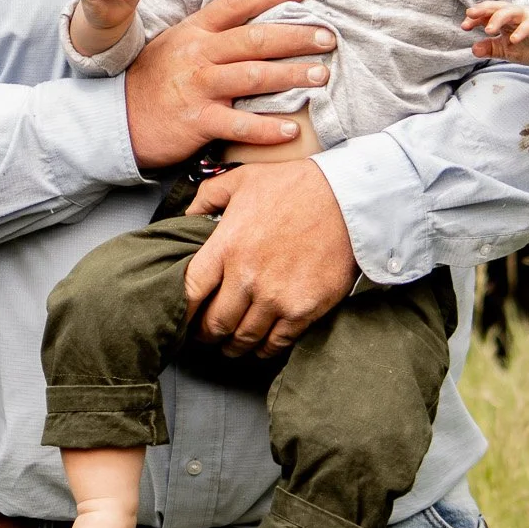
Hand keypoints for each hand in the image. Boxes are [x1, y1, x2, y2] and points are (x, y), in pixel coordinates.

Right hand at [123, 0, 335, 167]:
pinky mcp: (197, 121)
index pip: (236, 4)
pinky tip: (292, 129)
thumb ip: (210, 31)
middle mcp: (198, 54)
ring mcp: (198, 87)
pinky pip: (238, 125)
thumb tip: (252, 17)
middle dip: (296, 37)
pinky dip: (267, 128)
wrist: (120, 117)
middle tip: (328, 38)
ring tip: (321, 76)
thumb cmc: (156, 79)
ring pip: (252, 76)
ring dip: (291, 75)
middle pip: (254, 39)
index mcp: (195, 31)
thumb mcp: (176, 42)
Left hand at [181, 160, 356, 356]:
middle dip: (206, 333)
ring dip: (234, 346)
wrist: (347, 199)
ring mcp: (276, 297)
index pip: (190, 291)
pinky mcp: (303, 310)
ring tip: (230, 345)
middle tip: (204, 335)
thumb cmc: (295, 186)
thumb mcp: (243, 179)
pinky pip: (277, 342)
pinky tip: (261, 346)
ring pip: (244, 338)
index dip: (182, 309)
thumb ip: (208, 196)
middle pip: (215, 322)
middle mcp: (247, 277)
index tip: (181, 315)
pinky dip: (265, 349)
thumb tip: (188, 215)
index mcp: (227, 246)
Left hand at [463, 0, 528, 69]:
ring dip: (499, 19)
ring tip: (488, 30)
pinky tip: (513, 40)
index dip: (474, 19)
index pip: (486, 15)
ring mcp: (528, 17)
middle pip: (497, 7)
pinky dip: (522, 31)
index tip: (464, 26)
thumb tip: (473, 49)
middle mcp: (514, 15)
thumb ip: (491, 49)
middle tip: (470, 16)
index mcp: (504, 20)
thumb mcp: (507, 50)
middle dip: (483, 10)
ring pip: (512, 11)